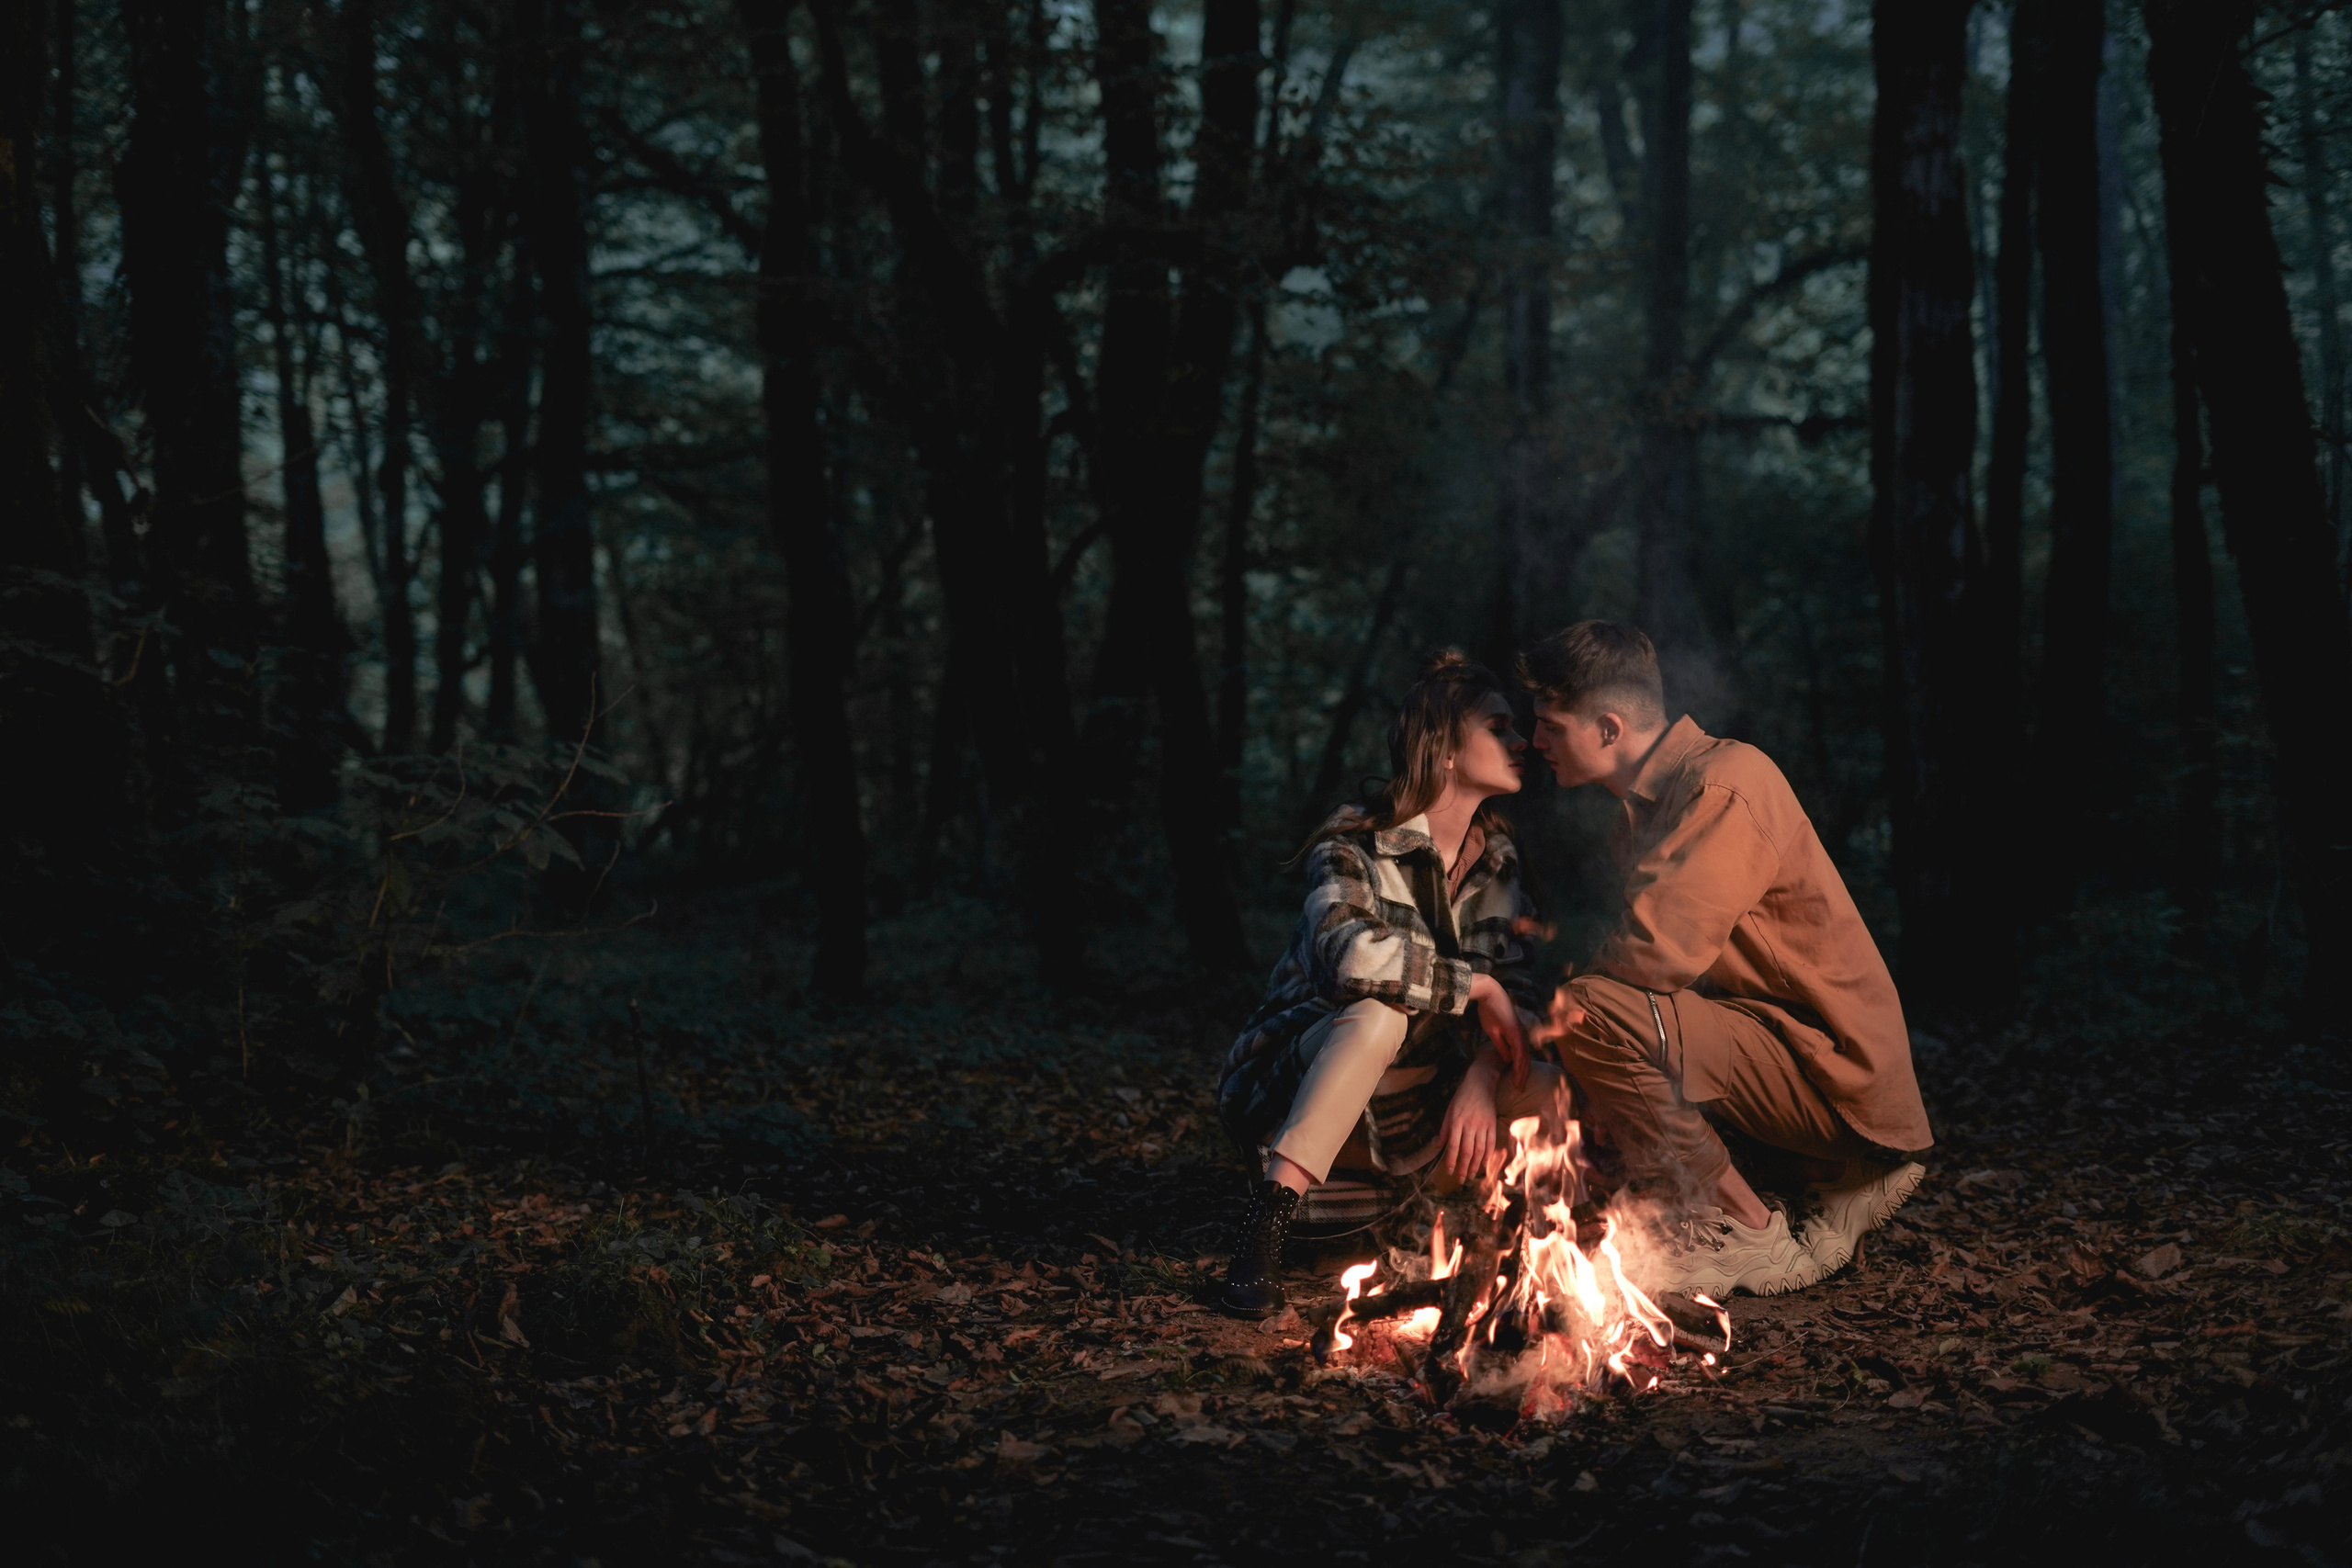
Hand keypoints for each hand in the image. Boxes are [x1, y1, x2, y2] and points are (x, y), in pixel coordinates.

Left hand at [1439, 1056, 1501, 1183]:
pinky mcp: (1492, 1124)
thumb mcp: (1449, 1110)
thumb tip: (1438, 1146)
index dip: (1450, 1160)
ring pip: (1479, 1150)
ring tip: (1470, 1175)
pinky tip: (1483, 1164)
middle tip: (1460, 1179)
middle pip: (1467, 1151)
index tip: (1448, 1171)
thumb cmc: (1461, 1096)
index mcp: (1457, 1121)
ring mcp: (1483, 1125)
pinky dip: (1487, 1156)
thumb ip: (1444, 1129)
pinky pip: (1490, 1144)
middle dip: (1463, 1167)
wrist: (1480, 1083)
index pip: (1453, 1146)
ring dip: (1475, 1165)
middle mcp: (1470, 1125)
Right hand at [1467, 973, 1529, 1088]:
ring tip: (1518, 1086)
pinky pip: (1519, 1050)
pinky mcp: (1516, 1031)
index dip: (1519, 1071)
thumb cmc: (1490, 1010)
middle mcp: (1521, 1036)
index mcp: (1516, 1036)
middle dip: (1523, 1076)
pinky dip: (1519, 1062)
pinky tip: (1517, 1072)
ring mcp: (1520, 1033)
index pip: (1520, 1057)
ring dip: (1522, 1072)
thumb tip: (1506, 1060)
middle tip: (1519, 1090)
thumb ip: (1501, 1046)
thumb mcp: (1494, 1032)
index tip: (1515, 1084)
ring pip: (1524, 1057)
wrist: (1489, 995)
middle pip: (1525, 1060)